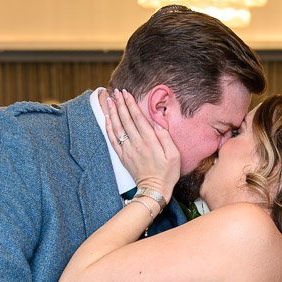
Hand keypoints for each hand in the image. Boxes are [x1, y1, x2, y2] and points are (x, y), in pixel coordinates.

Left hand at [103, 88, 179, 204]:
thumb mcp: (174, 155)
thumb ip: (166, 137)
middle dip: (120, 103)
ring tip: (109, 100)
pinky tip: (107, 119)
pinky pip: (113, 140)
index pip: (137, 117)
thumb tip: (158, 122)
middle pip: (126, 119)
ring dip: (113, 112)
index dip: (131, 104)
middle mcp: (136, 143)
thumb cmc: (167, 172)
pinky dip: (109, 128)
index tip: (126, 93)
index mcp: (150, 141)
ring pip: (117, 127)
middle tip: (116, 91)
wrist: (154, 190)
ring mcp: (128, 150)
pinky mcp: (123, 156)